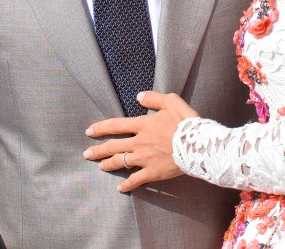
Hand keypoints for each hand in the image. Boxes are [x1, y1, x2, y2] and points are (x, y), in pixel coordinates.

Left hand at [83, 91, 198, 192]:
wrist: (198, 145)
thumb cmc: (186, 122)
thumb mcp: (171, 101)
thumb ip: (153, 98)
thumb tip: (139, 96)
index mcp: (142, 125)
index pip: (116, 126)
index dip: (101, 128)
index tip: (89, 131)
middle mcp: (139, 142)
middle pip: (113, 146)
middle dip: (98, 150)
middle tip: (86, 154)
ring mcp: (145, 158)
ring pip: (121, 162)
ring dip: (108, 164)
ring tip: (100, 166)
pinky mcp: (153, 172)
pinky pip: (136, 180)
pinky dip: (127, 185)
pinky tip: (120, 188)